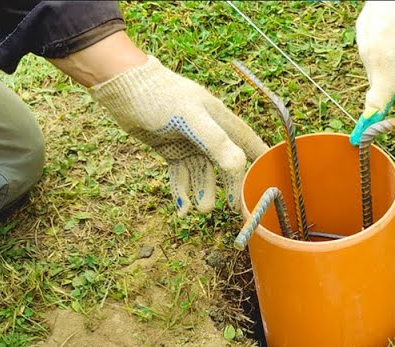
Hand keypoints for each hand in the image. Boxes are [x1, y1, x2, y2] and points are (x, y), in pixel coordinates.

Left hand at [89, 55, 268, 215]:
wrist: (123, 87)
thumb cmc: (159, 95)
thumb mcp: (189, 117)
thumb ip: (215, 142)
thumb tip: (239, 167)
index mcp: (220, 120)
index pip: (248, 143)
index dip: (261, 162)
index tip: (271, 181)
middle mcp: (209, 133)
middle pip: (226, 166)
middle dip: (230, 188)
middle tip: (232, 209)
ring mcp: (190, 142)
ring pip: (202, 174)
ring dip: (202, 193)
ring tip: (199, 210)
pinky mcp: (172, 150)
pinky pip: (181, 175)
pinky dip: (182, 191)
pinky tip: (182, 208)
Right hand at [354, 1, 394, 135]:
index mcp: (385, 72)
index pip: (374, 107)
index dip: (369, 125)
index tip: (358, 139)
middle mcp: (369, 59)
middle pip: (385, 85)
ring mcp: (364, 40)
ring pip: (383, 63)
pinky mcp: (365, 25)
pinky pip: (380, 45)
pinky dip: (393, 43)